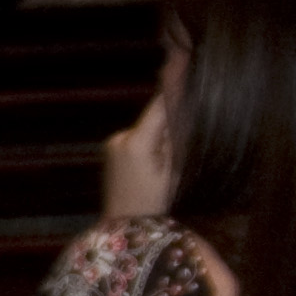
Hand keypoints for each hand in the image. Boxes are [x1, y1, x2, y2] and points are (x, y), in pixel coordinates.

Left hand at [102, 73, 176, 222]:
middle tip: (178, 151)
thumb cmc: (154, 205)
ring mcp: (112, 144)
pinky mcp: (110, 150)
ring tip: (162, 166)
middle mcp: (119, 138)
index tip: (185, 66)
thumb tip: (182, 114)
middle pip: (154, 119)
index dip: (174, 90)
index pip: (160, 107)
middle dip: (170, 127)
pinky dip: (148, 145)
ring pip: (146, 129)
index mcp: (136, 143)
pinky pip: (136, 139)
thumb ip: (178, 141)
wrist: (124, 229)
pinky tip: (151, 167)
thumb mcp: (174, 173)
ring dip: (158, 138)